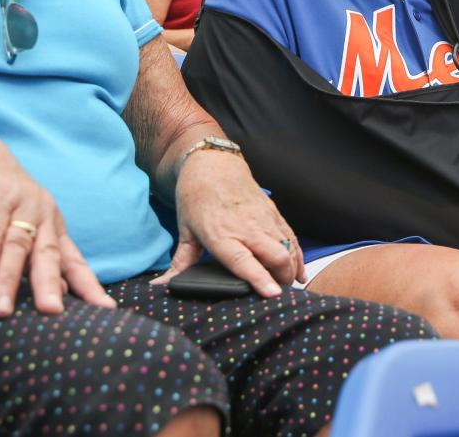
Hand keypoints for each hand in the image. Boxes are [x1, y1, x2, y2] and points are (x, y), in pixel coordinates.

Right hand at [0, 121, 115, 316]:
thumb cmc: (2, 198)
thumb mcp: (23, 227)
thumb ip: (39, 258)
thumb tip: (62, 295)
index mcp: (53, 225)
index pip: (74, 261)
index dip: (89, 286)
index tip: (106, 310)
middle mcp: (44, 215)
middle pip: (49, 255)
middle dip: (51, 286)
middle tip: (53, 314)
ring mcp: (20, 205)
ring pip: (16, 247)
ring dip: (7, 280)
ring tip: (1, 312)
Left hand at [152, 149, 303, 297]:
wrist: (212, 163)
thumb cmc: (196, 197)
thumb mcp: (185, 230)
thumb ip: (180, 263)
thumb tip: (160, 286)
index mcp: (220, 234)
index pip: (243, 260)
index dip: (259, 278)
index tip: (272, 294)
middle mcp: (246, 227)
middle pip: (276, 256)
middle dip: (282, 279)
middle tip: (277, 296)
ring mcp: (263, 218)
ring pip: (288, 247)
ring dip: (291, 269)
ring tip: (287, 286)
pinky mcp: (273, 213)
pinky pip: (292, 237)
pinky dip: (297, 256)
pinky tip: (298, 273)